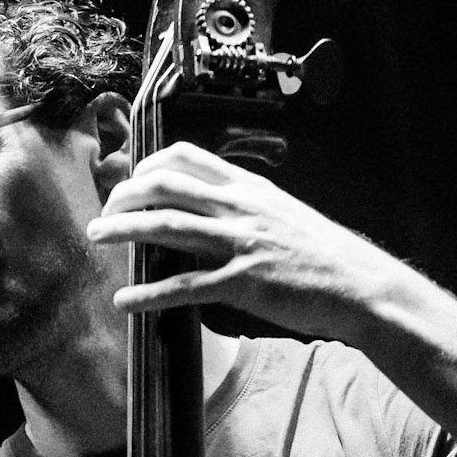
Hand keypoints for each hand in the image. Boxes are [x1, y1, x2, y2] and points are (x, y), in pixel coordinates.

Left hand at [89, 141, 401, 341]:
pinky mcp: (243, 283)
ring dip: (123, 229)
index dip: (147, 164)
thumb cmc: (324, 255)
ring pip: (166, 226)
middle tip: (104, 211)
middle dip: (124, 194)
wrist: (360, 285)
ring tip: (96, 237)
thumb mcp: (284, 213)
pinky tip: (124, 300)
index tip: (130, 179)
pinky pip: (184, 286)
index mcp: (249, 187)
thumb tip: (211, 210)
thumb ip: (246, 207)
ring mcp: (240, 243)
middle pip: (165, 184)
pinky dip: (148, 293)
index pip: (186, 156)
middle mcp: (240, 207)